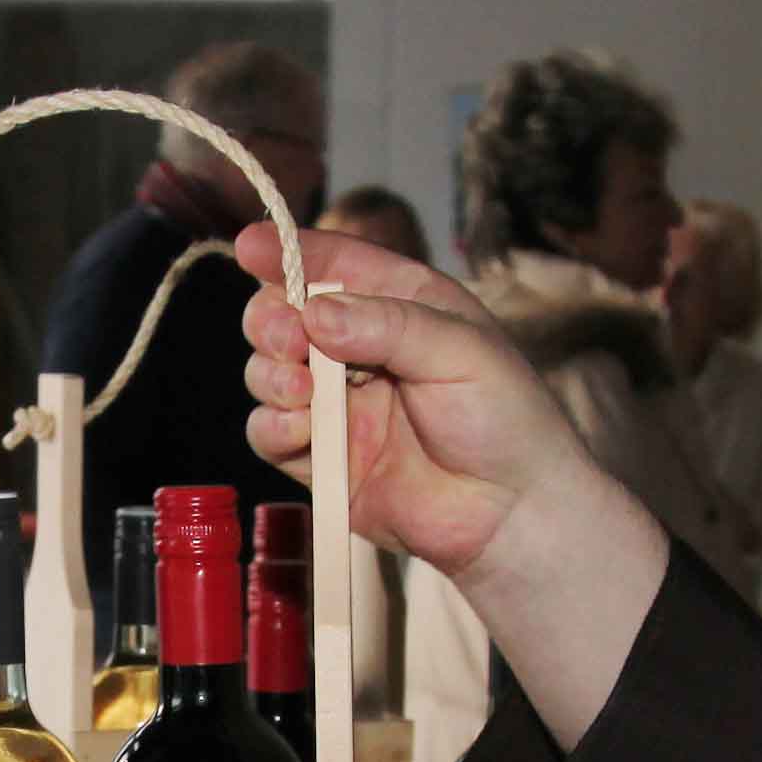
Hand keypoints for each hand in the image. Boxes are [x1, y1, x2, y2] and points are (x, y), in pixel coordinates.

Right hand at [235, 222, 672, 745]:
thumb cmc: (505, 420)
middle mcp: (361, 348)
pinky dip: (273, 427)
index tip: (249, 247)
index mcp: (401, 303)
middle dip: (271, 321)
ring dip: (270, 376)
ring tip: (304, 393)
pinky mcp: (323, 459)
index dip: (289, 250)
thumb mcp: (460, 351)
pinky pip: (270, 433)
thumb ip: (385, 325)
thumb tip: (313, 313)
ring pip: (267, 373)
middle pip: (283, 314)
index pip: (334, 263)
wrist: (512, 513)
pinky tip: (302, 432)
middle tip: (289, 340)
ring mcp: (338, 405)